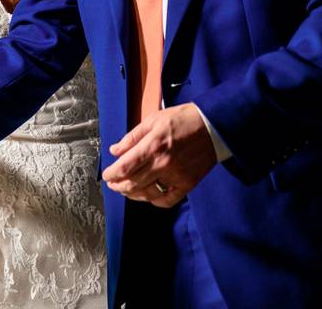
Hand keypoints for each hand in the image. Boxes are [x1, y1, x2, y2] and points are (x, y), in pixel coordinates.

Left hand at [102, 103, 216, 207]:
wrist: (214, 125)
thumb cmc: (183, 119)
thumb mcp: (153, 120)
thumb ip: (132, 137)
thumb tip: (115, 150)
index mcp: (151, 146)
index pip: (124, 168)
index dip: (111, 175)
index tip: (106, 176)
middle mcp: (162, 164)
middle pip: (132, 183)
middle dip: (118, 186)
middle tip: (113, 184)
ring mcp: (176, 176)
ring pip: (147, 194)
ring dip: (133, 194)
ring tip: (127, 190)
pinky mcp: (188, 183)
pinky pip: (168, 200)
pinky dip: (155, 201)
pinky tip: (149, 196)